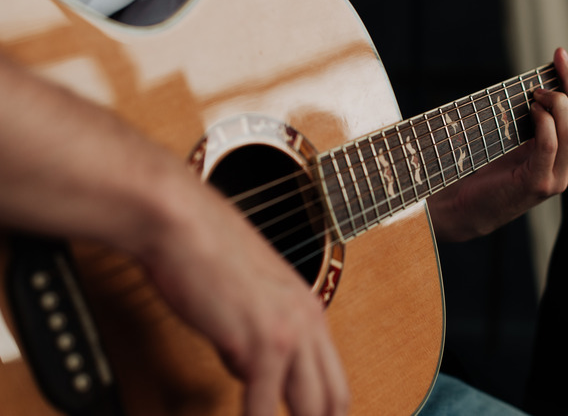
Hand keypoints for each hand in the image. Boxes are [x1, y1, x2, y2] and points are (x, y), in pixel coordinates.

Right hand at [0, 52, 349, 415]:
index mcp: (310, 308)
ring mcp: (290, 333)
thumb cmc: (202, 250)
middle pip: (335, 400)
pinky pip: (263, 408)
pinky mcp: (262, 342)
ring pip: (313, 408)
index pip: (335, 381)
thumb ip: (254, 334)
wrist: (181, 221)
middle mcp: (310, 321)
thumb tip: (247, 371)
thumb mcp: (245, 294)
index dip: (321, 412)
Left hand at [428, 48, 567, 241]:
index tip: (559, 58)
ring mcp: (557, 179)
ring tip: (532, 99)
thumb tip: (548, 78)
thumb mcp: (526, 140)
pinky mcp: (536, 183)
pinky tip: (529, 113)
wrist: (468, 206)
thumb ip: (544, 119)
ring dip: (554, 105)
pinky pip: (551, 144)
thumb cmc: (494, 170)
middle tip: (542, 88)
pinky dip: (543, 122)